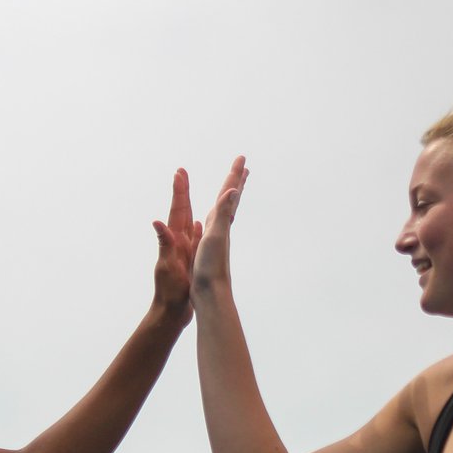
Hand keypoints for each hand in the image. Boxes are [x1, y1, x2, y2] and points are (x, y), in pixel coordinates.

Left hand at [151, 168, 201, 321]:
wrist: (170, 312)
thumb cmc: (168, 292)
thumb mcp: (166, 266)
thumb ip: (164, 244)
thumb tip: (157, 222)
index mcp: (174, 241)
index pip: (177, 211)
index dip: (179, 191)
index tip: (179, 172)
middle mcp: (178, 242)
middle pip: (182, 211)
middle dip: (183, 191)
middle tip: (182, 172)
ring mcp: (183, 250)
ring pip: (189, 222)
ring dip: (190, 205)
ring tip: (190, 191)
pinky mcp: (189, 260)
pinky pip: (194, 238)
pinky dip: (198, 227)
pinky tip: (200, 223)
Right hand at [193, 156, 247, 295]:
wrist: (211, 294)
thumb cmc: (211, 267)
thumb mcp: (216, 235)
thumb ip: (223, 212)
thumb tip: (234, 190)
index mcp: (221, 223)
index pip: (230, 194)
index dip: (235, 175)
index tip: (242, 157)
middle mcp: (221, 228)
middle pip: (230, 200)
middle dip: (236, 182)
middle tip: (243, 168)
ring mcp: (216, 238)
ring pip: (223, 212)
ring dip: (227, 199)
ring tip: (230, 190)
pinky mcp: (209, 249)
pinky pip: (213, 226)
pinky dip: (213, 218)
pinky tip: (211, 221)